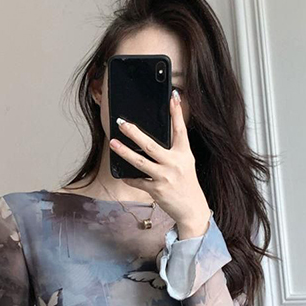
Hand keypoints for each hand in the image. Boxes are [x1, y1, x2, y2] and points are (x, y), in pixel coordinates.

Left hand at [109, 89, 211, 237]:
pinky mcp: (157, 190)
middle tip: (122, 123)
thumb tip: (154, 138)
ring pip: (140, 162)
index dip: (177, 112)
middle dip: (134, 133)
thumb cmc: (186, 184)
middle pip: (151, 145)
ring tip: (113, 143)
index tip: (173, 97)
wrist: (192, 209)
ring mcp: (165, 177)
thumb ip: (174, 150)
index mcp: (184, 154)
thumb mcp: (186, 163)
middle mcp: (175, 164)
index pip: (180, 130)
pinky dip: (129, 178)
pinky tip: (122, 174)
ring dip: (124, 152)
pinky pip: (138, 181)